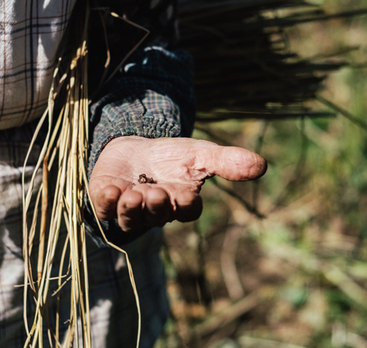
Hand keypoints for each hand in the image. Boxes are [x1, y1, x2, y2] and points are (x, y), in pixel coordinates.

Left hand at [88, 136, 266, 232]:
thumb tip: (262, 165)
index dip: (186, 206)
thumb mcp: (200, 154)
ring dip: (132, 209)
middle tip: (157, 194)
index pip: (187, 212)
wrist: (135, 146)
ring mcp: (128, 208)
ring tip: (133, 194)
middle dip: (157, 207)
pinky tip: (111, 189)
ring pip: (130, 219)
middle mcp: (155, 211)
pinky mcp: (105, 198)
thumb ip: (228, 162)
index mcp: (180, 203)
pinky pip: (104, 208)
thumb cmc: (171, 156)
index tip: (186, 195)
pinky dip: (106, 201)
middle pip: (158, 217)